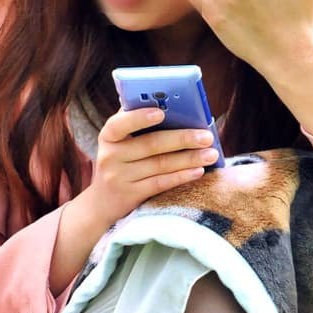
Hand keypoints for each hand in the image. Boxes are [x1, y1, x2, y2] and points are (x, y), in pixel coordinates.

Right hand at [82, 107, 219, 228]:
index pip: (120, 123)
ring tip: (211, 154)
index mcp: (109, 135)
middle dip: (182, 139)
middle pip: (150, 144)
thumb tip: (176, 110)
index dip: (140, 118)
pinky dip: (181, 176)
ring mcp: (119, 177)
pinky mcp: (130, 195)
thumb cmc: (121, 163)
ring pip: (160, 164)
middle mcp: (111, 155)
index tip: (161, 113)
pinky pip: (160, 183)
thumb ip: (139, 127)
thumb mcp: (120, 144)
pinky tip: (198, 171)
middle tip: (206, 136)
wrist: (101, 203)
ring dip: (189, 158)